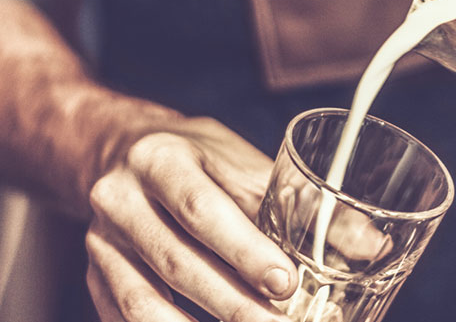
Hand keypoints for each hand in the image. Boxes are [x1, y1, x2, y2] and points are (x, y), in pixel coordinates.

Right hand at [84, 118, 293, 321]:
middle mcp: (120, 199)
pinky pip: (124, 316)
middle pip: (177, 263)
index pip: (201, 210)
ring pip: (143, 303)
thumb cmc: (193, 156)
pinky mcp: (95, 275)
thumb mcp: (236, 159)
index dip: (244, 252)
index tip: (284, 283)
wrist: (121, 149)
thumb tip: (360, 246)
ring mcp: (101, 242)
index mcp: (160, 159)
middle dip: (234, 305)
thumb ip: (288, 202)